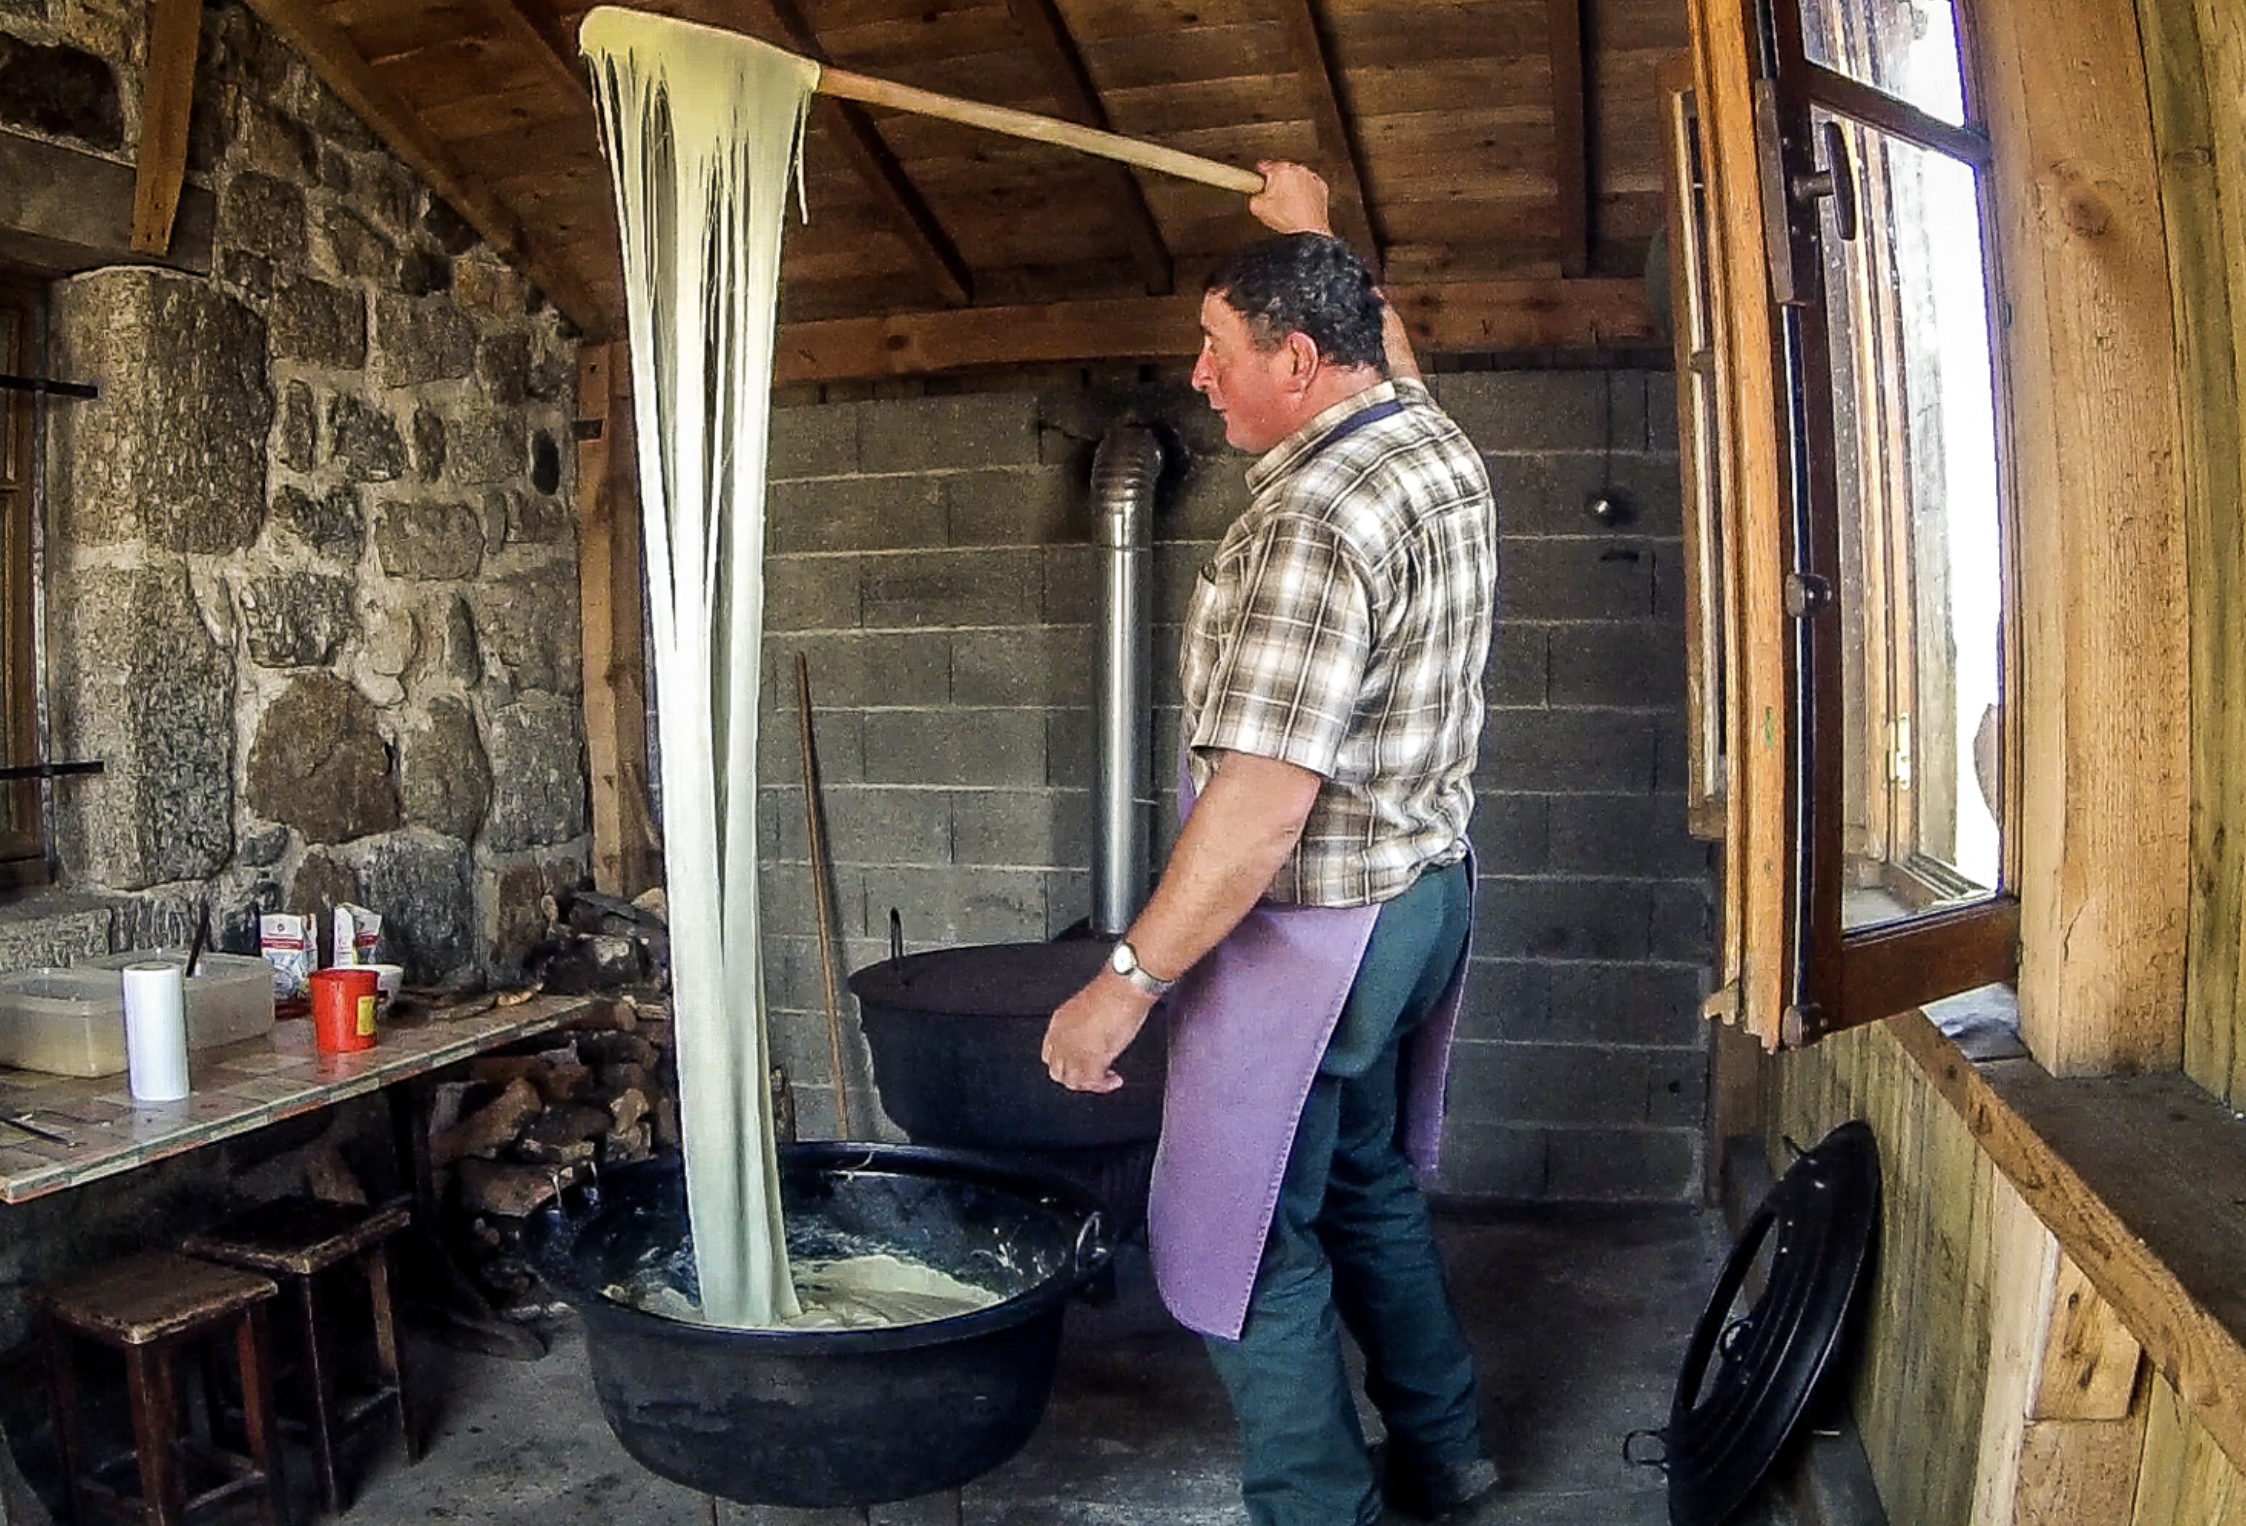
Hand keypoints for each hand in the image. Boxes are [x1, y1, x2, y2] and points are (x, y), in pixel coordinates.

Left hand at [1041, 973, 1154, 1093]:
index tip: (1080, 1064)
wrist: (1124, 988)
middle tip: (1094, 1076)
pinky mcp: (1090, 1060)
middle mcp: (1061, 1038)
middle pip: (1058, 1071)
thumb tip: (1093, 1039)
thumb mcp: (1089, 1009)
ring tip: (1105, 1079)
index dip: (1065, 1062)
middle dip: (1076, 1077)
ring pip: (1073, 1081)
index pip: (1050, 1054)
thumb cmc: (1114, 990)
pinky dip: (1104, 1085)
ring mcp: (1073, 1051)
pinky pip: (1093, 1083)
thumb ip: (1084, 1027)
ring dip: (1090, 1084)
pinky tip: (1114, 1080)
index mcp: (1058, 1023)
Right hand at [1249, 161, 1333, 236]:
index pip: (1265, 165)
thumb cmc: (1287, 219)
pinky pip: (1310, 186)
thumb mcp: (1258, 208)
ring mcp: (1311, 178)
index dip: (1260, 174)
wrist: (1308, 230)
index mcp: (1280, 171)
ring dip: (1292, 186)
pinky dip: (1305, 192)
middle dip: (1278, 181)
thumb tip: (1255, 195)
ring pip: (1297, 177)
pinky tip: (1300, 204)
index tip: (1260, 179)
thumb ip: (1254, 196)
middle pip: (1283, 170)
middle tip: (1274, 196)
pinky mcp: (1321, 187)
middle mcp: (1297, 170)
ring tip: (1289, 203)